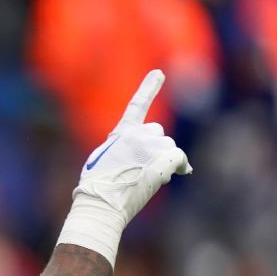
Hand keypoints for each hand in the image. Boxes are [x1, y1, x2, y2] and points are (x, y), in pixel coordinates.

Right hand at [58, 70, 191, 266]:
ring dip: (163, 162)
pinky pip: (180, 158)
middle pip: (157, 133)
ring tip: (144, 179)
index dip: (149, 88)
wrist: (101, 202)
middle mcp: (138, 134)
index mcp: (120, 134)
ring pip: (169, 148)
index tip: (160, 73)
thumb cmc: (96, 189)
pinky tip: (179, 173)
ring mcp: (152, 146)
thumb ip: (120, 150)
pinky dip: (180, 166)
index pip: (137, 106)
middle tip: (141, 169)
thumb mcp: (101, 162)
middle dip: (154, 148)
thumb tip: (138, 158)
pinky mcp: (163, 159)